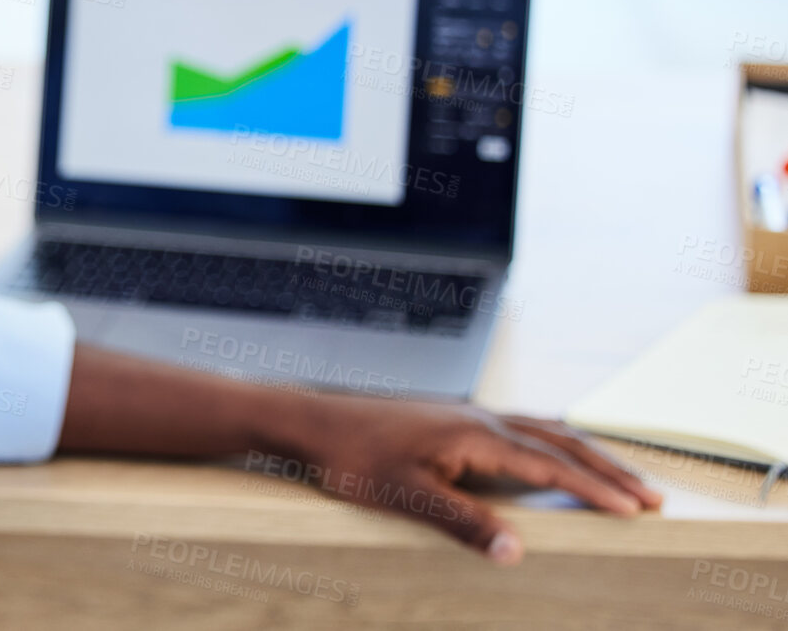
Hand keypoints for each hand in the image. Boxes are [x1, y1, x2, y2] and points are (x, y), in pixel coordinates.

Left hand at [281, 396, 662, 563]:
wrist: (313, 422)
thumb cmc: (352, 460)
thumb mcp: (404, 497)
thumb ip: (461, 523)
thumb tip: (516, 552)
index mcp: (474, 437)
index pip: (549, 467)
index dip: (595, 490)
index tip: (638, 511)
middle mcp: (478, 419)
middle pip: (558, 442)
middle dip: (607, 470)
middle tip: (653, 497)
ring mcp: (465, 415)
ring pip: (541, 430)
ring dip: (584, 453)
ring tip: (618, 475)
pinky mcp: (451, 418)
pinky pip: (518, 426)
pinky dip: (551, 440)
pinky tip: (550, 452)